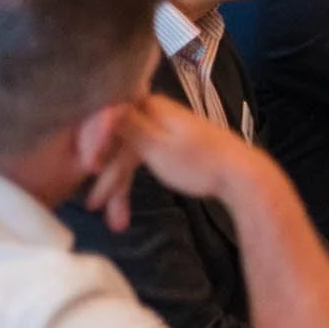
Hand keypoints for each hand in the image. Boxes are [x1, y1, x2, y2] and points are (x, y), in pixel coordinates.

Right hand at [88, 94, 271, 229]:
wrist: (242, 177)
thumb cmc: (200, 163)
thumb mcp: (157, 147)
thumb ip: (127, 127)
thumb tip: (101, 106)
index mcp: (150, 106)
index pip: (106, 119)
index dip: (92, 144)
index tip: (86, 171)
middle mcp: (155, 113)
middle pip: (117, 143)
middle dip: (107, 177)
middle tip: (94, 206)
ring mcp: (163, 130)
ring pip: (129, 156)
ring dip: (119, 188)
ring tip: (115, 222)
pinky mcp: (170, 146)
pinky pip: (142, 161)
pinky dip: (133, 183)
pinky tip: (123, 208)